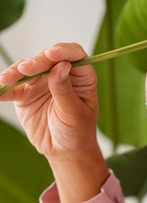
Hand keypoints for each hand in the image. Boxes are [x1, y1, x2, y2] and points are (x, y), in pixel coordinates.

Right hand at [0, 43, 97, 160]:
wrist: (63, 151)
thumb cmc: (77, 132)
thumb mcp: (74, 114)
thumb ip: (65, 91)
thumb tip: (60, 66)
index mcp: (81, 77)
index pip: (74, 55)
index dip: (63, 51)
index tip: (52, 54)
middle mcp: (60, 74)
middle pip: (47, 59)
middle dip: (35, 62)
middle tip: (25, 70)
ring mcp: (41, 82)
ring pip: (26, 69)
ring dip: (15, 72)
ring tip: (7, 79)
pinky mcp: (25, 94)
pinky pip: (13, 87)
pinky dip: (5, 89)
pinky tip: (0, 89)